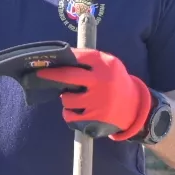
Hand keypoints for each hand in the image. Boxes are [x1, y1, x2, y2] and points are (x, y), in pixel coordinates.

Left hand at [36, 48, 151, 140]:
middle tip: (39, 74)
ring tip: (75, 98)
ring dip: (66, 98)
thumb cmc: (115, 83)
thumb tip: (59, 59)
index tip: (49, 59)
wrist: (135, 108)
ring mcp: (99, 101)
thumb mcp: (109, 66)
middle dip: (50, 75)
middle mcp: (102, 81)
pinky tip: (77, 111)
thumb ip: (89, 61)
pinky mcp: (95, 118)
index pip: (78, 56)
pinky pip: (70, 115)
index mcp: (106, 64)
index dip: (63, 58)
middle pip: (68, 76)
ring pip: (67, 98)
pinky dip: (69, 113)